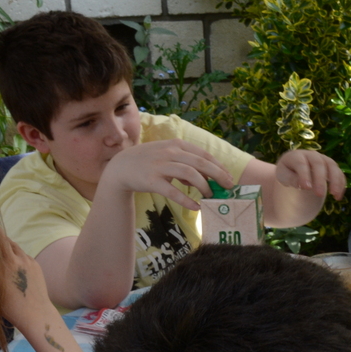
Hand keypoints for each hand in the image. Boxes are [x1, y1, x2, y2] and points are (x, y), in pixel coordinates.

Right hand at [0, 232, 55, 332]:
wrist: (35, 313)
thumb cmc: (8, 307)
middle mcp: (12, 260)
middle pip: (2, 238)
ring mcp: (26, 260)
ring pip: (13, 245)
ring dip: (5, 243)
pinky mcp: (35, 263)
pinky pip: (22, 254)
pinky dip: (15, 254)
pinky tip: (12, 261)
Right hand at [100, 139, 233, 208]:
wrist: (121, 167)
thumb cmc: (150, 161)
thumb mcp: (168, 157)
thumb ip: (186, 164)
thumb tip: (204, 178)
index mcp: (176, 145)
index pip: (204, 154)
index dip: (219, 166)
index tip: (229, 177)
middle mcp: (170, 152)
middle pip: (200, 163)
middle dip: (218, 175)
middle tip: (228, 187)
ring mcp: (160, 165)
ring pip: (189, 174)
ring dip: (204, 186)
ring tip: (211, 197)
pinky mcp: (152, 180)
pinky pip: (173, 191)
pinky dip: (186, 199)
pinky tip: (196, 206)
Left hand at [274, 149, 346, 201]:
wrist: (295, 170)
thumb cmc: (287, 173)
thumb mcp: (283, 176)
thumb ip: (290, 179)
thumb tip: (301, 184)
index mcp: (296, 156)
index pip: (301, 163)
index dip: (304, 175)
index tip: (306, 188)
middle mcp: (311, 155)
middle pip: (318, 164)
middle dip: (320, 179)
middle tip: (320, 195)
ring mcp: (323, 159)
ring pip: (332, 166)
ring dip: (335, 180)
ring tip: (334, 195)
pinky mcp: (332, 166)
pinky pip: (339, 172)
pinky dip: (341, 184)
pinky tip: (338, 196)